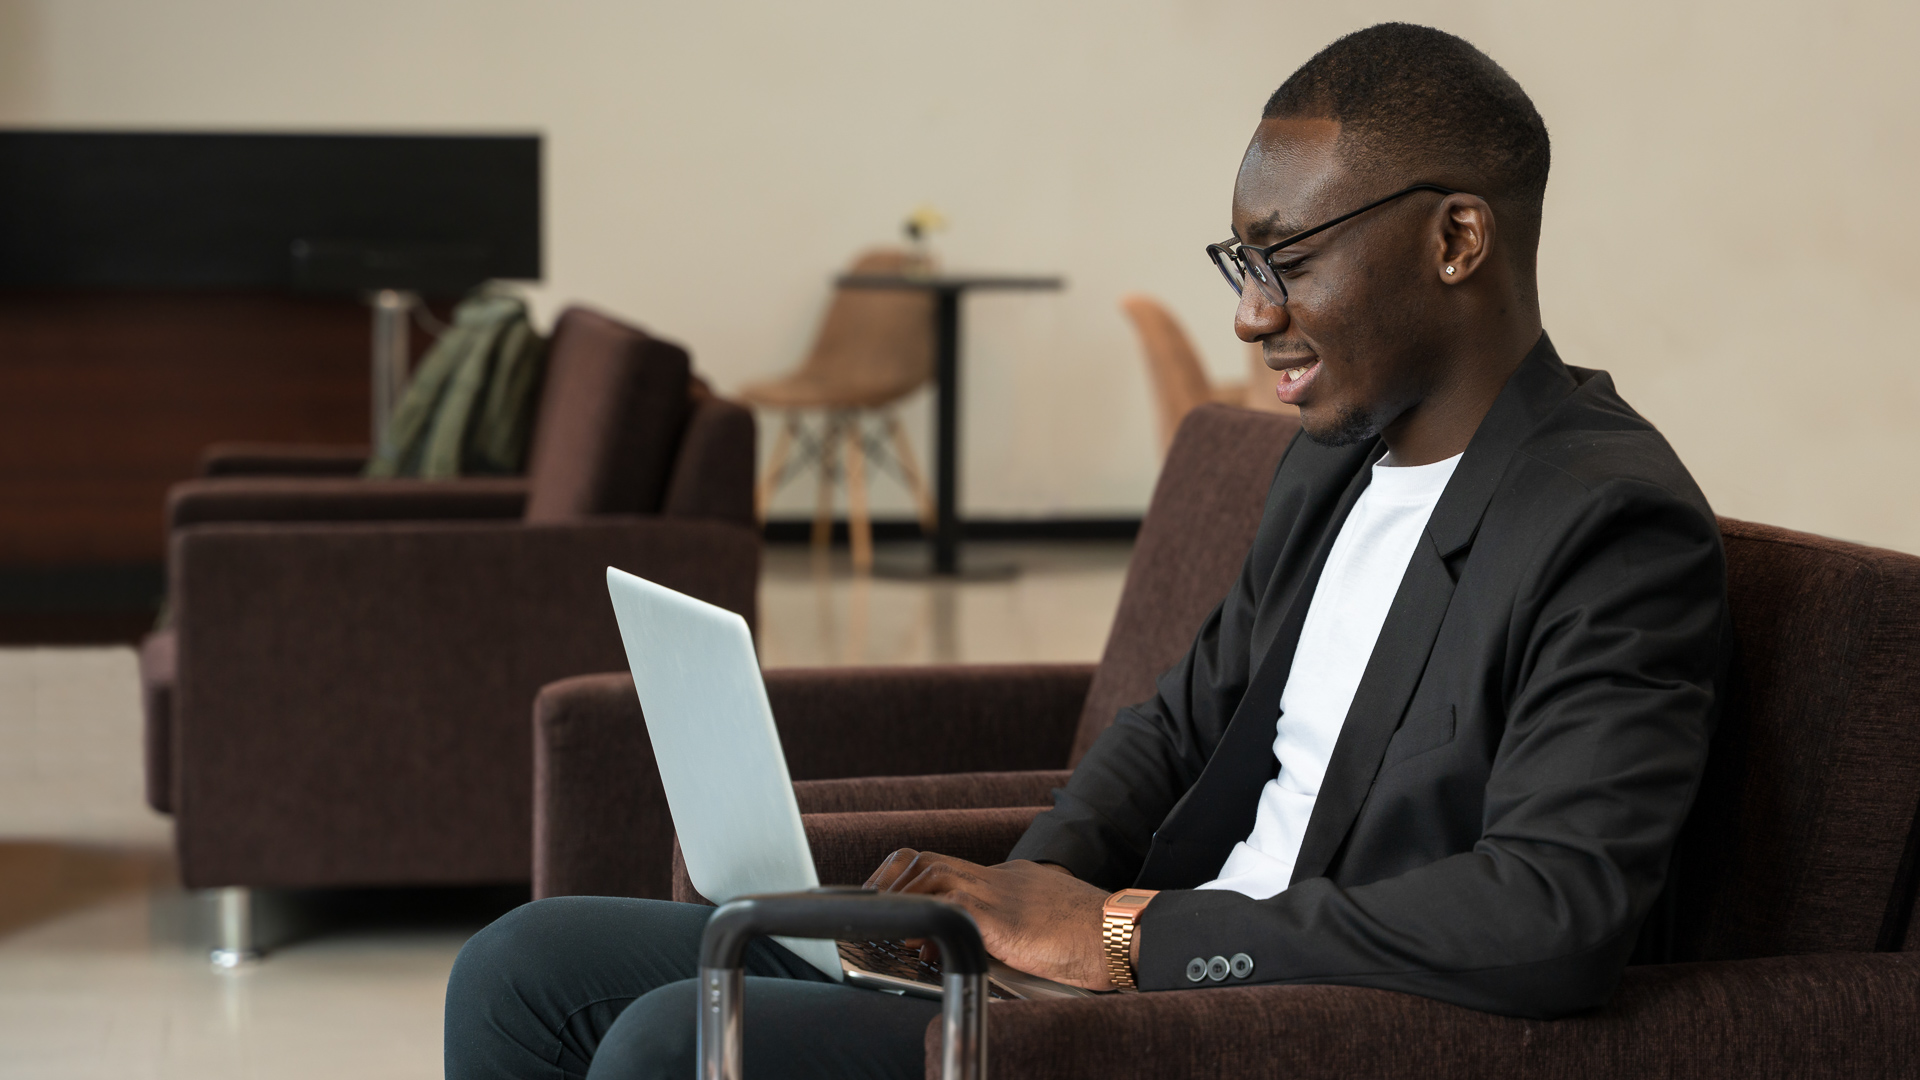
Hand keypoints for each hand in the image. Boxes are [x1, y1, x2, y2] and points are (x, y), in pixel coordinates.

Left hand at [865, 849, 1116, 990]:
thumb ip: (1009, 930)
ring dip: (902, 895)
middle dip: (893, 880)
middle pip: (929, 861)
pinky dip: (925, 916)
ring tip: (886, 922)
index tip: (895, 899)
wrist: (1120, 933)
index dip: (913, 880)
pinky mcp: (1000, 916)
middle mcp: (998, 879)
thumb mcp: (1041, 929)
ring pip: (931, 872)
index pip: (948, 868)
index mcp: (1009, 881)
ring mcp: (998, 893)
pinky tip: (916, 940)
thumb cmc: (1091, 938)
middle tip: (873, 905)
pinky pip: (949, 905)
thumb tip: (980, 947)